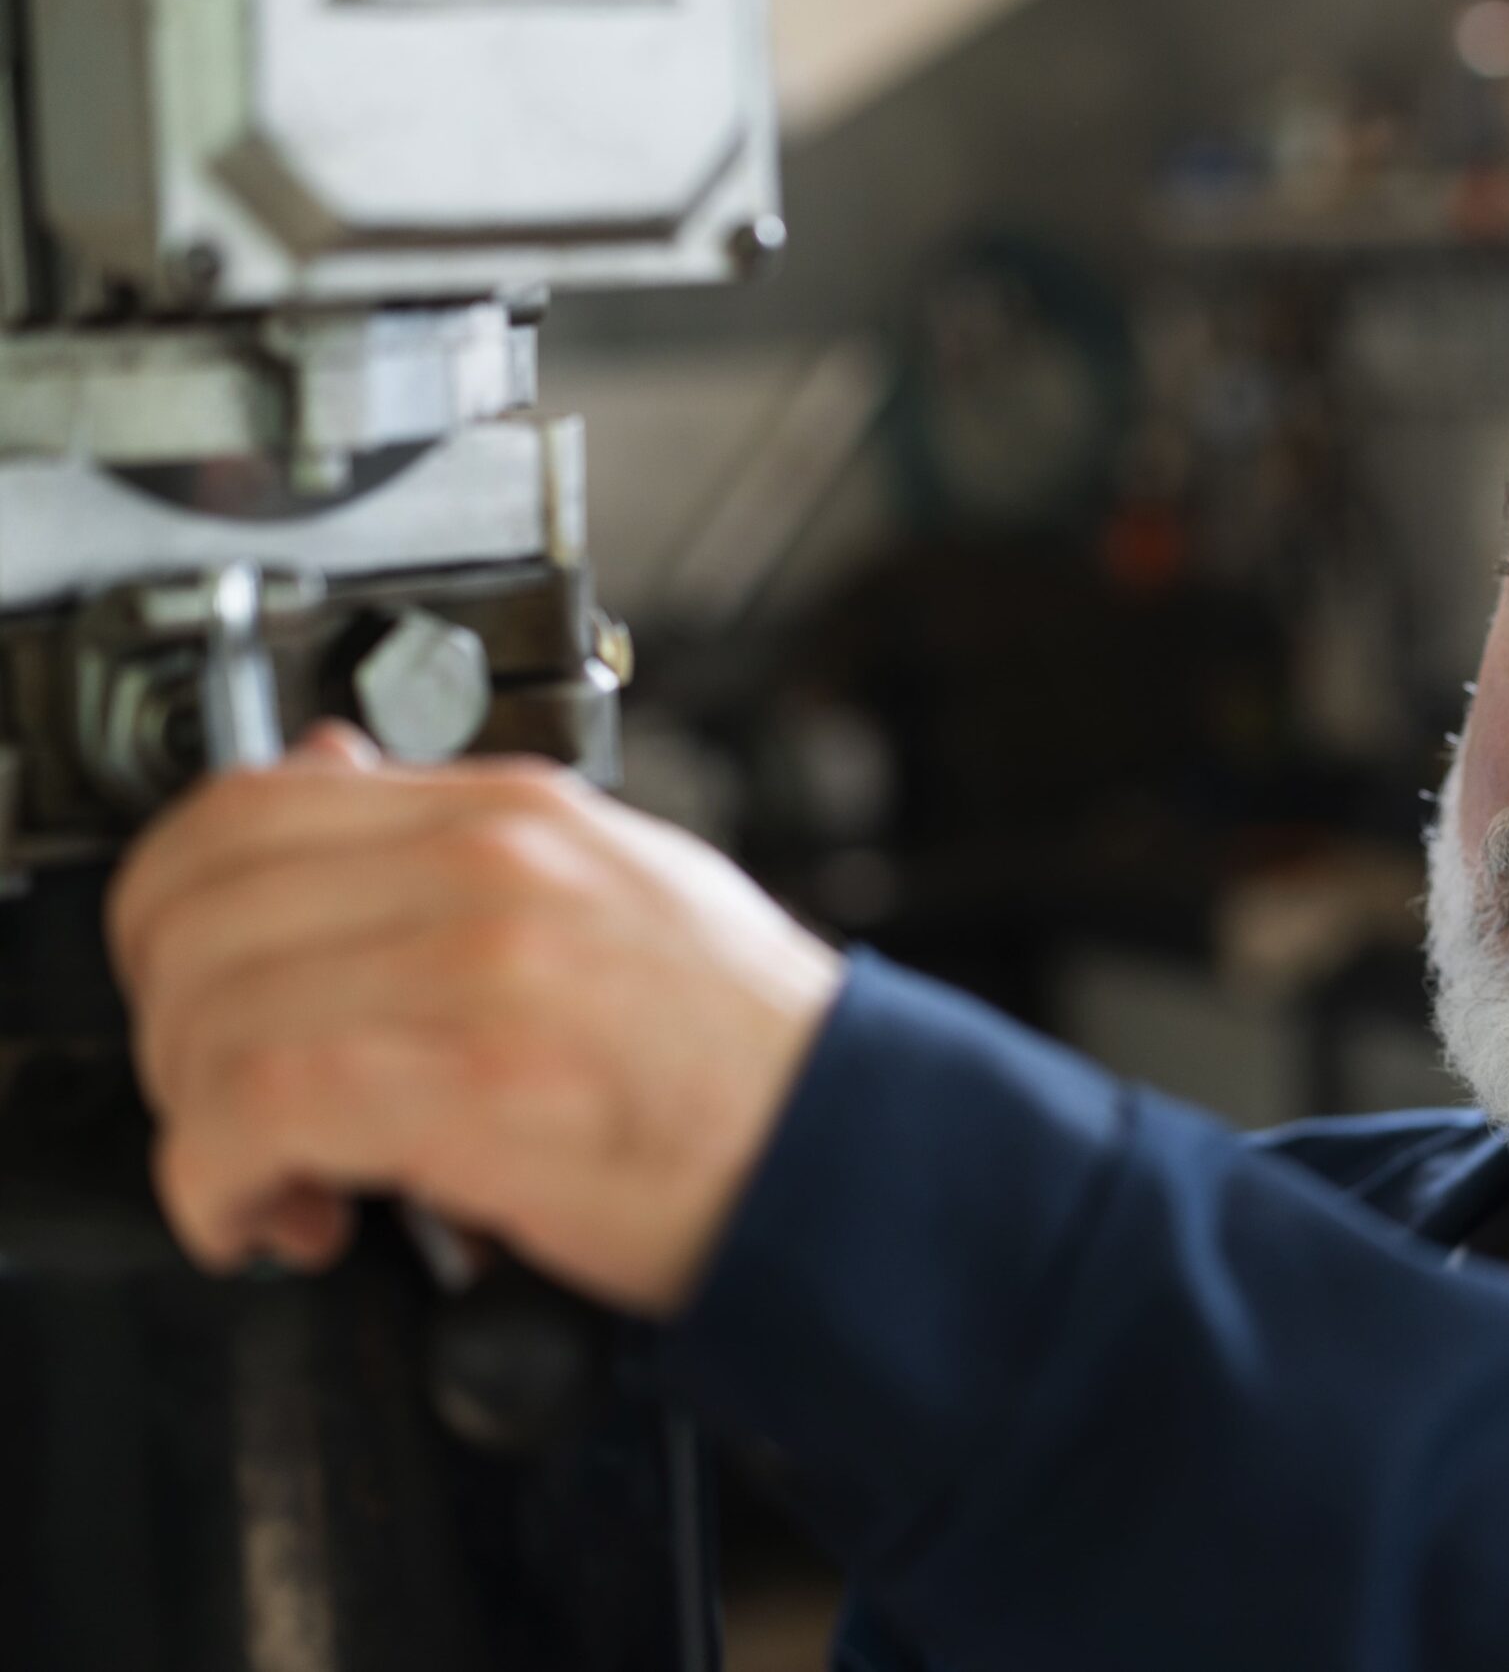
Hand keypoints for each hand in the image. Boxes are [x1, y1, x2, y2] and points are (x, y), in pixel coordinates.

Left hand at [108, 725, 845, 1314]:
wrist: (855, 1146)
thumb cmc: (750, 1051)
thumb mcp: (615, 887)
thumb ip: (463, 838)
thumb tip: (327, 771)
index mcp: (517, 813)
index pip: (245, 802)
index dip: (175, 914)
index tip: (197, 997)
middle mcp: (492, 865)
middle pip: (197, 905)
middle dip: (172, 1028)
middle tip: (227, 1103)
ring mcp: (484, 965)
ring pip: (212, 1010)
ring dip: (201, 1123)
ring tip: (273, 1181)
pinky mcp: (481, 1081)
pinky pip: (257, 1108)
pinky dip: (224, 1182)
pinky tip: (283, 1218)